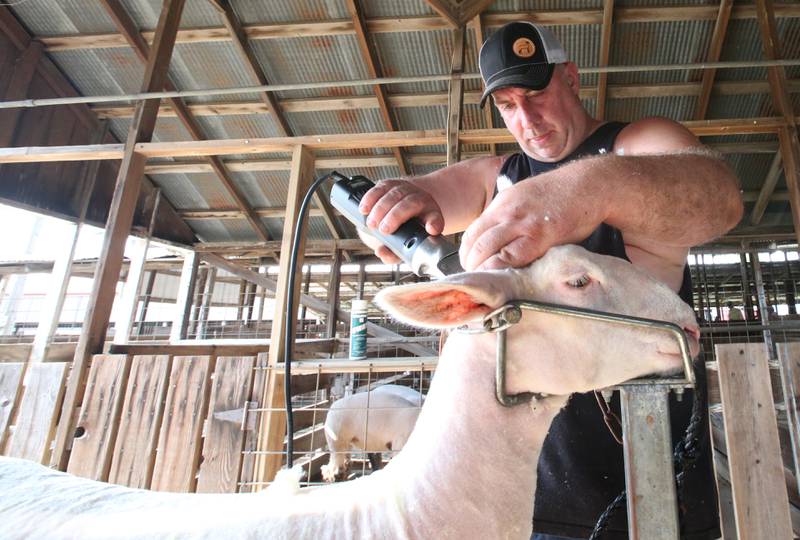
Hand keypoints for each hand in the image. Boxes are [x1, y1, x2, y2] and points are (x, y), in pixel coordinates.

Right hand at [357, 179, 443, 262]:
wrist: (408, 207)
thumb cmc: (408, 229)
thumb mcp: (407, 243)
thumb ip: (395, 252)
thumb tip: (380, 252)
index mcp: (432, 215)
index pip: (435, 218)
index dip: (434, 223)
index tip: (431, 229)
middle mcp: (421, 199)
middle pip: (410, 204)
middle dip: (395, 216)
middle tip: (383, 230)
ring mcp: (406, 189)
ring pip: (395, 194)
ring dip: (381, 208)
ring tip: (371, 223)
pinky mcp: (391, 184)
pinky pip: (381, 188)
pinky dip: (370, 198)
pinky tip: (363, 209)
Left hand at [459, 178, 602, 270]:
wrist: (587, 184)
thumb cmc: (559, 194)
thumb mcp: (523, 198)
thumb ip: (507, 217)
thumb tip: (494, 239)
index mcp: (501, 204)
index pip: (472, 233)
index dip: (466, 253)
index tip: (470, 265)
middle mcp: (507, 212)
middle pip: (475, 243)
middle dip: (470, 265)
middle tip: (475, 278)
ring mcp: (522, 224)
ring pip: (487, 249)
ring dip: (482, 269)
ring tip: (486, 282)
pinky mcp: (541, 235)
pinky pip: (513, 256)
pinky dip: (503, 269)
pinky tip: (504, 277)